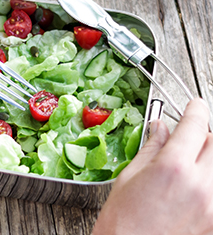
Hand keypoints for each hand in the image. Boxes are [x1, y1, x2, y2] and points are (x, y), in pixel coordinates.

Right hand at [93, 98, 212, 234]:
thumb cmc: (123, 223)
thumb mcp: (130, 176)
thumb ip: (152, 148)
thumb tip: (160, 128)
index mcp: (173, 168)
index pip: (195, 125)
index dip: (196, 109)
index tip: (195, 105)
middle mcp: (200, 186)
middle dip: (204, 133)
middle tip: (190, 135)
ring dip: (209, 157)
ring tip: (192, 162)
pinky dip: (207, 180)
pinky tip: (194, 184)